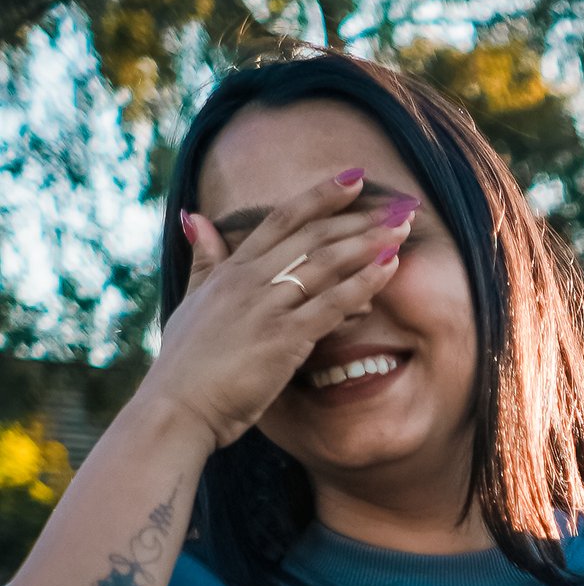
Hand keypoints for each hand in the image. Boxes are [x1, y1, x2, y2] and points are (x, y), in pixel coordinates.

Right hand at [152, 174, 415, 455]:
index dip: (320, 196)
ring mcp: (267, 307)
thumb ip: (203, 260)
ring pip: (325, 263)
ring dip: (368, 243)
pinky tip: (389, 269)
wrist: (176, 407)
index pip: (282, 219)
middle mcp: (250, 280)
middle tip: (400, 205)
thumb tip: (196, 217)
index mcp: (231, 270)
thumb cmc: (186, 364)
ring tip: (404, 228)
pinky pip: (330, 304)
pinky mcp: (282, 339)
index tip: (354, 178)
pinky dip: (362, 283)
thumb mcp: (191, 301)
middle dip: (358, 218)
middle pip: (312, 235)